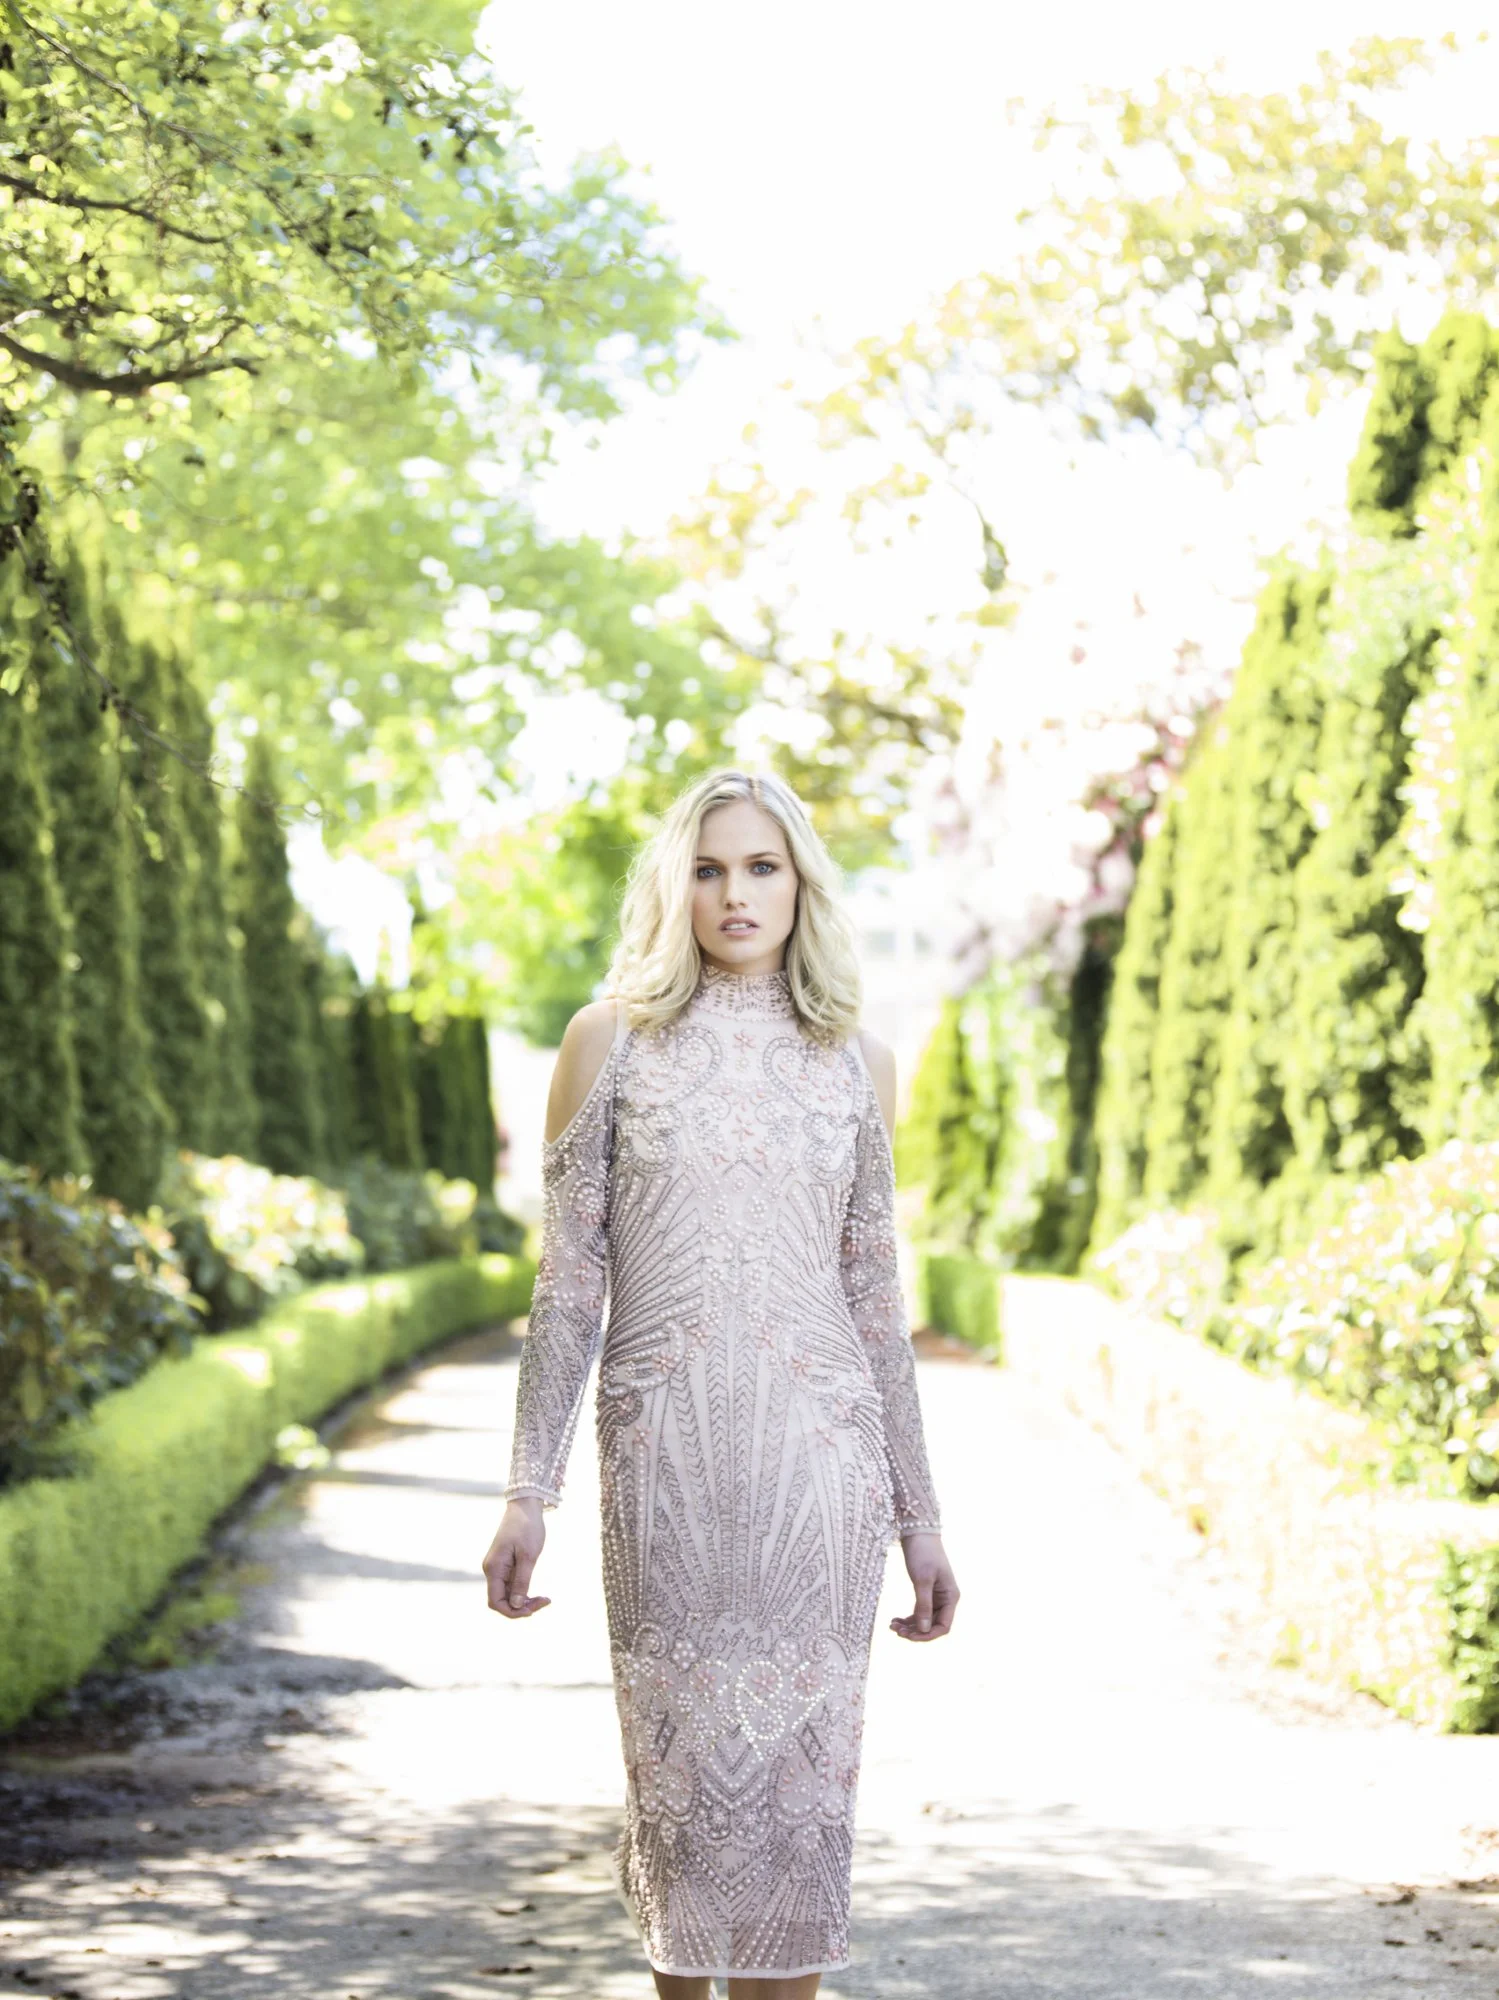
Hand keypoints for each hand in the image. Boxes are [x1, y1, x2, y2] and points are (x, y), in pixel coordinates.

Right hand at [483, 1497, 550, 1617]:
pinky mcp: (504, 1565)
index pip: (496, 1602)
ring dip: (523, 1600)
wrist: (525, 1505)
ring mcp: (497, 1567)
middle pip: (501, 1600)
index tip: (533, 1610)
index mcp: (493, 1568)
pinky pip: (510, 1585)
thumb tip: (517, 1606)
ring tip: (544, 1599)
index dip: (513, 1612)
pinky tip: (537, 1593)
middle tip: (544, 1601)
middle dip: (521, 1607)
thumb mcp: (529, 1556)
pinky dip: (523, 1591)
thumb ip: (522, 1582)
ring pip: (507, 1594)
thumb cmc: (527, 1527)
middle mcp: (491, 1570)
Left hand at [890, 1531, 957, 1641]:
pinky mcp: (926, 1591)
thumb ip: (923, 1605)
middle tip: (895, 1631)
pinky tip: (894, 1619)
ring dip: (910, 1626)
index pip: (943, 1627)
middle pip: (933, 1625)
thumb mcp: (922, 1579)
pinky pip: (919, 1611)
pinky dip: (908, 1618)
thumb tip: (924, 1630)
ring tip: (892, 1626)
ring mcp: (936, 1595)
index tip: (909, 1637)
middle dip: (915, 1631)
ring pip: (925, 1620)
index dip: (927, 1635)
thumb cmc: (922, 1553)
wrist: (918, 1531)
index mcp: (950, 1597)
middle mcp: (946, 1599)